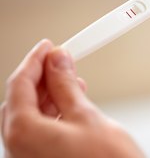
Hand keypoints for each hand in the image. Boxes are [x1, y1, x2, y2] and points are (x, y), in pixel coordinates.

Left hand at [1, 40, 143, 157]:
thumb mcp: (87, 116)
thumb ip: (66, 86)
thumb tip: (58, 61)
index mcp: (23, 133)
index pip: (20, 85)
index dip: (35, 60)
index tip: (48, 46)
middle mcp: (18, 148)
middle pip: (22, 100)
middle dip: (42, 77)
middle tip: (60, 60)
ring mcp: (29, 157)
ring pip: (31, 115)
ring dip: (50, 94)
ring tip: (71, 80)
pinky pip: (39, 130)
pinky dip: (54, 112)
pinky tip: (70, 104)